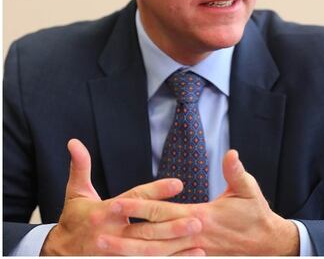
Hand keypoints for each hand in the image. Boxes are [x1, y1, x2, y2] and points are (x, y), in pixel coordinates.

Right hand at [41, 139, 204, 255]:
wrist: (59, 252)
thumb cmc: (74, 218)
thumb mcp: (76, 192)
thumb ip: (80, 166)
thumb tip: (74, 142)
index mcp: (103, 212)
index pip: (134, 199)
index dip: (156, 190)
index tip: (179, 183)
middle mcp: (111, 233)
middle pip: (145, 229)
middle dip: (171, 226)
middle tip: (196, 220)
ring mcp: (115, 252)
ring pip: (148, 251)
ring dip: (174, 248)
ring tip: (198, 243)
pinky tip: (190, 258)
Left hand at [111, 150, 299, 254]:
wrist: (266, 244)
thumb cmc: (256, 215)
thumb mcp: (249, 190)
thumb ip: (236, 172)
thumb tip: (231, 153)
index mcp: (201, 216)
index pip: (163, 211)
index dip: (139, 207)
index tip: (117, 202)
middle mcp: (191, 236)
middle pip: (150, 237)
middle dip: (122, 235)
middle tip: (95, 231)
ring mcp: (192, 251)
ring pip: (153, 254)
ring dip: (127, 252)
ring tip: (102, 249)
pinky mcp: (194, 258)